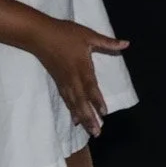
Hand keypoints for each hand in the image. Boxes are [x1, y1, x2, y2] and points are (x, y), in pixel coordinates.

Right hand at [28, 17, 128, 135]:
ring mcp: (64, 82)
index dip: (97, 101)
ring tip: (90, 130)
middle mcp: (73, 78)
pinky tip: (76, 119)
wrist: (39, 35)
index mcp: (82, 67)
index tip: (104, 113)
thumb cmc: (65, 34)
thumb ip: (107, 42)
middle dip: (90, 117)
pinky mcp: (58, 82)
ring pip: (74, 103)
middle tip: (97, 132)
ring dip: (82, 118)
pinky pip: (66, 99)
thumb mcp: (88, 35)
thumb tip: (126, 44)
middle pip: (82, 101)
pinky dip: (72, 110)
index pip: (91, 88)